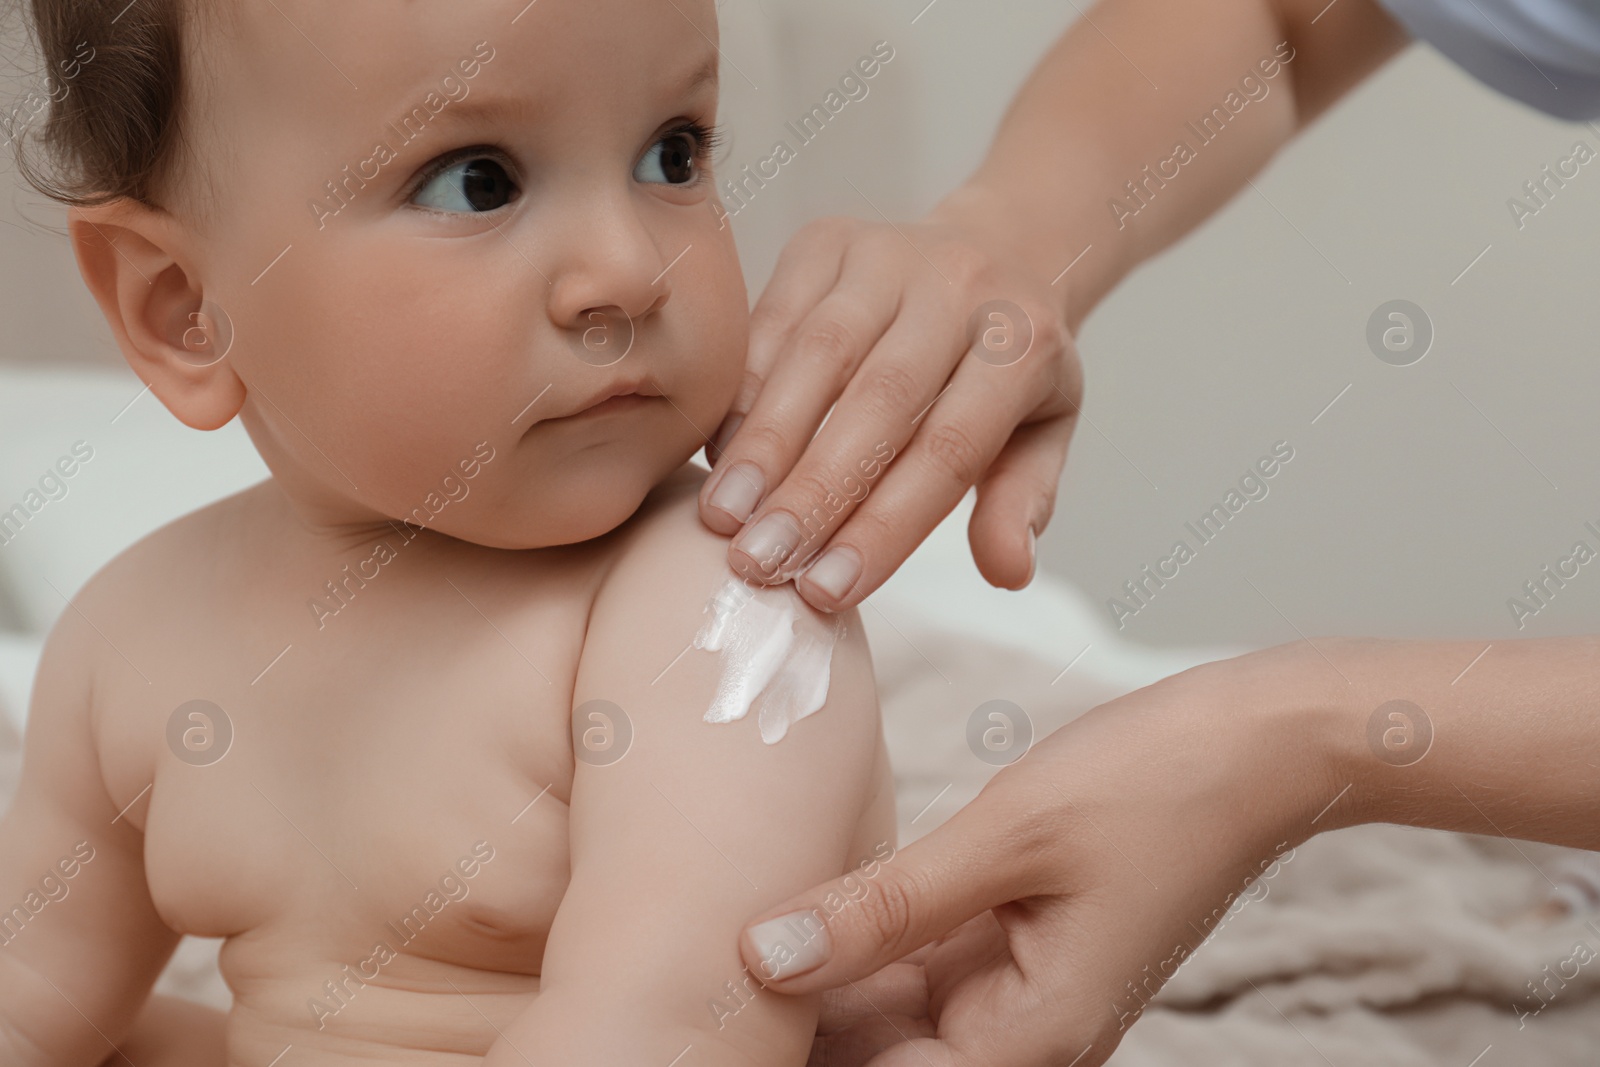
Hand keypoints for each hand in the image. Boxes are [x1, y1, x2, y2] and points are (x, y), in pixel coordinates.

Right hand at [698, 183, 1082, 611]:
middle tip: (759, 565)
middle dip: (813, 492)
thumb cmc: (1008, 367)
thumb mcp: (1041, 432)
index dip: (886, 526)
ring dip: (764, 444)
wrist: (994, 248)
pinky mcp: (826, 239)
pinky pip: (772, 319)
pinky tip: (718, 457)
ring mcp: (888, 253)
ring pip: (817, 355)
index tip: (827, 590)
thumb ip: (1022, 500)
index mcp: (1024, 344)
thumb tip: (1008, 572)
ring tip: (723, 518)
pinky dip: (741, 392)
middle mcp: (958, 287)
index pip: (949, 449)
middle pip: (879, 401)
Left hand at [742, 644, 1355, 1065]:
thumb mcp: (1005, 838)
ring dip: (827, 973)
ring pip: (894, 1008)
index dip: (796, 1054)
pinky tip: (810, 897)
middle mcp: (1029, 1032)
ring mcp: (1026, 990)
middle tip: (706, 965)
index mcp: (1035, 1035)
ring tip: (738, 926)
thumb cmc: (1156, 784)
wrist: (1262, 743)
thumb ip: (884, 907)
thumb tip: (764, 957)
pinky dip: (870, 934)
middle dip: (803, 1016)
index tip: (714, 1022)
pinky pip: (924, 960)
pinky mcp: (1022, 943)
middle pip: (883, 1053)